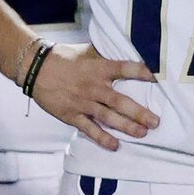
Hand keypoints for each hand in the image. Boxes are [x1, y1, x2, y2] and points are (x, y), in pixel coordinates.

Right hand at [33, 43, 158, 150]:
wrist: (36, 68)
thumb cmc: (65, 58)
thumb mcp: (87, 51)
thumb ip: (106, 55)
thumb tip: (127, 49)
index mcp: (98, 68)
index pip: (124, 69)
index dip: (141, 72)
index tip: (157, 77)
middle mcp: (93, 86)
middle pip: (120, 101)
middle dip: (139, 112)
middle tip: (156, 122)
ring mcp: (83, 103)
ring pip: (108, 117)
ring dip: (126, 126)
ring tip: (143, 133)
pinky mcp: (72, 115)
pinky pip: (89, 129)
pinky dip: (102, 138)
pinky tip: (115, 145)